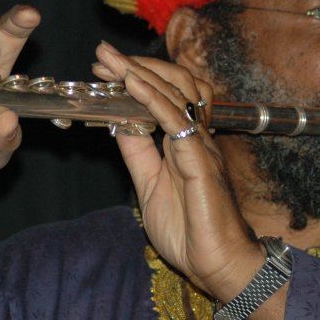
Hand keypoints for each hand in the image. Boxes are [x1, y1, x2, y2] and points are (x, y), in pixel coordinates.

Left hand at [92, 42, 262, 299]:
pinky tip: (132, 84)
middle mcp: (195, 137)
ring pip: (175, 95)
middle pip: (172, 86)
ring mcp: (200, 146)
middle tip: (103, 55)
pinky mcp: (200, 161)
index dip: (135, 78)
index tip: (105, 67)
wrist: (216, 264)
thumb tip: (119, 123)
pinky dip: (153, 99)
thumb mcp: (148, 184)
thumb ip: (137, 152)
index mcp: (183, 143)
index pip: (161, 97)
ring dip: (142, 74)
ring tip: (113, 62)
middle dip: (136, 66)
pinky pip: (176, 122)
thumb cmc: (189, 230)